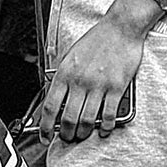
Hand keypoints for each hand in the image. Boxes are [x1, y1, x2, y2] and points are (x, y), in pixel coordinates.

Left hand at [38, 15, 143, 143]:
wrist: (120, 28)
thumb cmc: (96, 41)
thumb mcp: (70, 57)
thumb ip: (64, 78)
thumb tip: (58, 100)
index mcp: (65, 73)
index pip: (50, 107)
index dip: (46, 127)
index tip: (45, 136)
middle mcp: (80, 81)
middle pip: (68, 118)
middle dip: (66, 134)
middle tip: (68, 138)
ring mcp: (99, 85)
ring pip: (87, 120)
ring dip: (84, 133)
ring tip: (83, 135)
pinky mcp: (117, 87)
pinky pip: (109, 114)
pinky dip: (106, 126)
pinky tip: (104, 129)